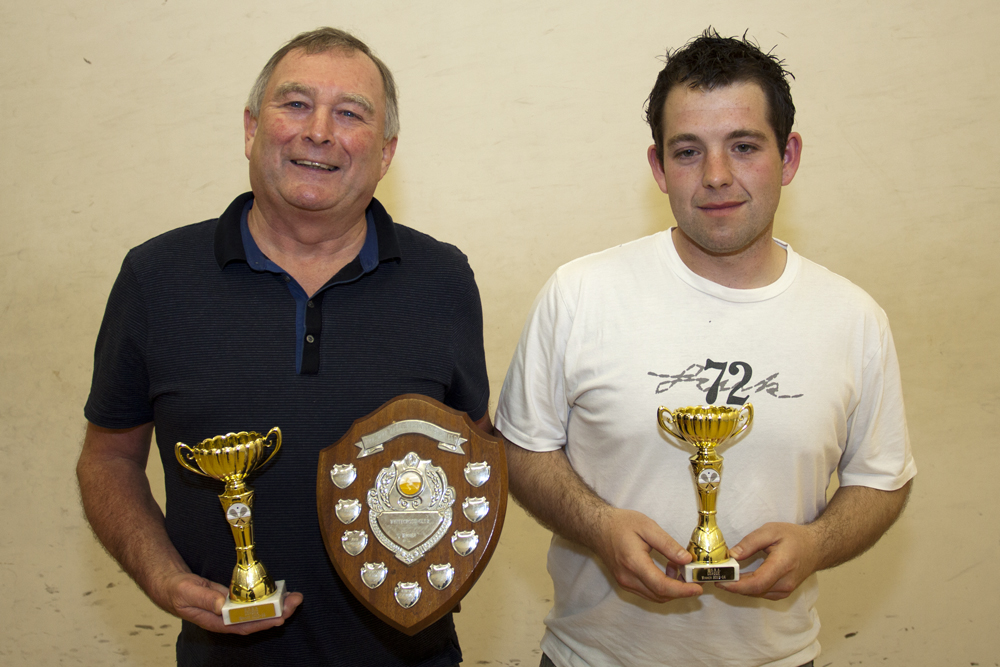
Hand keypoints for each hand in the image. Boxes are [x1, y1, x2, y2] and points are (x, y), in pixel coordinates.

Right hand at [159, 572, 303, 633]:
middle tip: (295, 601)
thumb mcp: (188, 593)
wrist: (170, 585)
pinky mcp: (233, 600)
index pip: (243, 625)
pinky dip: (267, 598)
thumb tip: (222, 605)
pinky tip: (279, 593)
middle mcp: (226, 618)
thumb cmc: (177, 591)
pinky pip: (253, 602)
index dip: (263, 622)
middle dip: (278, 613)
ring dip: (276, 605)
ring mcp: (231, 609)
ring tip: (294, 597)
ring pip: (257, 611)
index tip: (280, 617)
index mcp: (216, 621)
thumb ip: (204, 599)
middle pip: (256, 619)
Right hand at [591, 507, 702, 602]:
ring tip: (676, 568)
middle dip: (680, 590)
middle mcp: (628, 578)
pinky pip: (647, 592)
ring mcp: (625, 582)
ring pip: (654, 596)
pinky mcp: (624, 583)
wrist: (597, 527)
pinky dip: (661, 587)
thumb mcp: (647, 527)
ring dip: (670, 588)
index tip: (697, 588)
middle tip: (691, 574)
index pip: (662, 586)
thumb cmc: (620, 524)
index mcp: (634, 563)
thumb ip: (668, 544)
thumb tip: (686, 560)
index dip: (682, 590)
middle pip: (660, 595)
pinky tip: (665, 570)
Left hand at [716, 522, 820, 599]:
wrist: (817, 548)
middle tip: (715, 576)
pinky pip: (762, 593)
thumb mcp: (771, 531)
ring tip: (723, 577)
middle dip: (732, 586)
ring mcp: (786, 590)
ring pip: (757, 594)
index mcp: (783, 565)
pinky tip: (738, 579)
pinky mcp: (783, 592)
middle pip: (754, 590)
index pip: (757, 582)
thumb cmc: (794, 537)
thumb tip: (732, 555)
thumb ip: (750, 542)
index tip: (720, 580)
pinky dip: (748, 588)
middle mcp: (785, 582)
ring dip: (739, 588)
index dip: (736, 585)